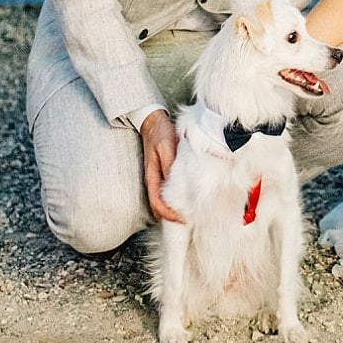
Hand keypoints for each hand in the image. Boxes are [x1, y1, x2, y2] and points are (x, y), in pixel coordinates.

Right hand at [139, 109, 183, 223]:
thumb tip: (177, 183)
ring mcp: (157, 178)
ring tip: (190, 213)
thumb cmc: (160, 134)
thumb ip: (170, 165)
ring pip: (163, 201)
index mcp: (152, 177)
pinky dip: (176, 199)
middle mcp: (153, 181)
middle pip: (159, 207)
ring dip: (174, 209)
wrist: (153, 122)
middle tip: (190, 220)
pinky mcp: (163, 174)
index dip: (169, 215)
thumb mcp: (167, 147)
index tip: (183, 219)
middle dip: (172, 216)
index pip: (157, 204)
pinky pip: (167, 192)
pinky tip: (188, 198)